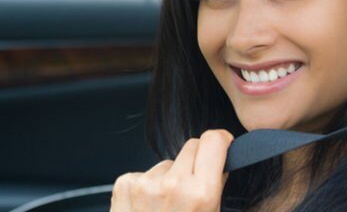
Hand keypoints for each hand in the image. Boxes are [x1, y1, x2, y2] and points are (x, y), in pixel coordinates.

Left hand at [111, 129, 233, 210]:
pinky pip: (145, 173)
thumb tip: (220, 165)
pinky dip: (148, 187)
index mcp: (200, 194)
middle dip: (197, 162)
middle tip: (194, 188)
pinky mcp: (124, 184)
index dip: (221, 143)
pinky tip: (148, 210)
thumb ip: (215, 190)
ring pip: (167, 163)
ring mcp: (144, 183)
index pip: (214, 140)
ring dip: (170, 178)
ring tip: (167, 209)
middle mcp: (171, 184)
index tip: (222, 150)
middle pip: (192, 146)